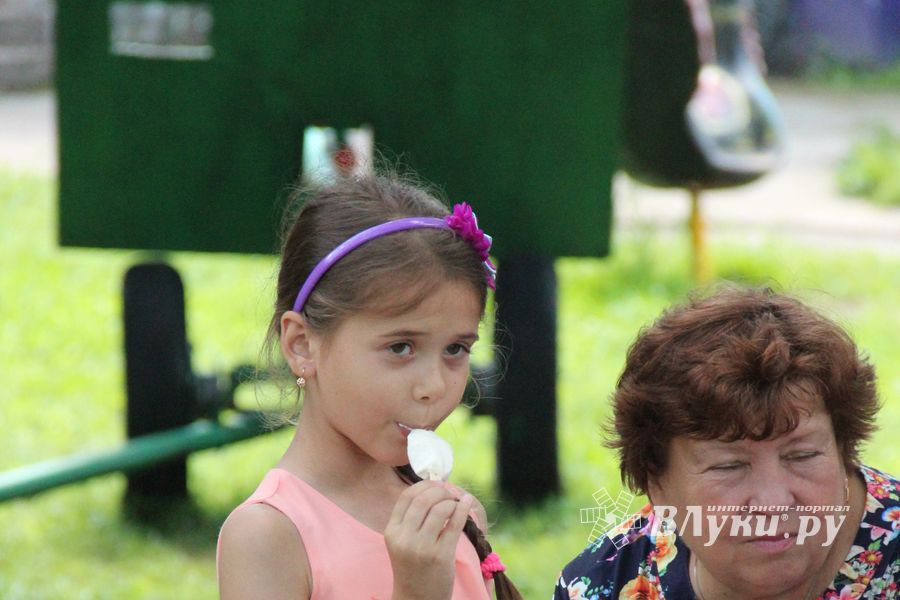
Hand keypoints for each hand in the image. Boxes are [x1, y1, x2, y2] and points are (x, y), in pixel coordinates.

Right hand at [385, 480, 474, 599]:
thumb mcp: (402, 542)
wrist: (416, 599)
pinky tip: (466, 504)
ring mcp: (422, 547)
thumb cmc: (412, 567)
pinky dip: (463, 509)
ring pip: (440, 509)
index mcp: (392, 531)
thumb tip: (434, 487)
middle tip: (448, 493)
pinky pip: (455, 523)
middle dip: (440, 490)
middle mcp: (404, 538)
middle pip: (424, 499)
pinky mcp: (441, 555)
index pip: (406, 497)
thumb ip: (411, 518)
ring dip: (452, 501)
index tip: (435, 483)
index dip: (423, 485)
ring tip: (456, 504)